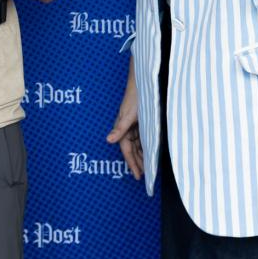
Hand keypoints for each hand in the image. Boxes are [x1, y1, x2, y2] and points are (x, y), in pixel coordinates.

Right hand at [105, 63, 142, 180]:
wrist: (143, 82)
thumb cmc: (135, 97)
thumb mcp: (128, 114)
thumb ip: (120, 128)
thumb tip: (108, 140)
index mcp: (123, 128)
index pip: (127, 150)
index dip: (132, 163)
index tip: (137, 176)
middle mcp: (127, 128)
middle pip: (132, 150)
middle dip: (136, 162)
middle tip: (142, 175)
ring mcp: (134, 125)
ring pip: (137, 145)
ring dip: (141, 156)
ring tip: (147, 167)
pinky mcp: (140, 121)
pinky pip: (142, 138)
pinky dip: (145, 146)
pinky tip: (150, 151)